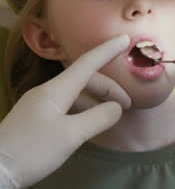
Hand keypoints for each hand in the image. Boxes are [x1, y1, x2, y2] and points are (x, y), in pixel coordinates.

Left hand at [0, 35, 130, 188]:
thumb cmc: (33, 149)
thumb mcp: (71, 136)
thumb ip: (97, 118)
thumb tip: (116, 108)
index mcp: (56, 90)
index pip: (86, 64)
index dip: (106, 51)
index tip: (124, 39)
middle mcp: (48, 91)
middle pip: (84, 80)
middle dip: (108, 88)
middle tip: (127, 105)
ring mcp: (40, 104)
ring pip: (75, 94)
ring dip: (96, 100)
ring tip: (112, 116)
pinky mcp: (36, 118)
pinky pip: (66, 106)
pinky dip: (83, 110)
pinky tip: (90, 123)